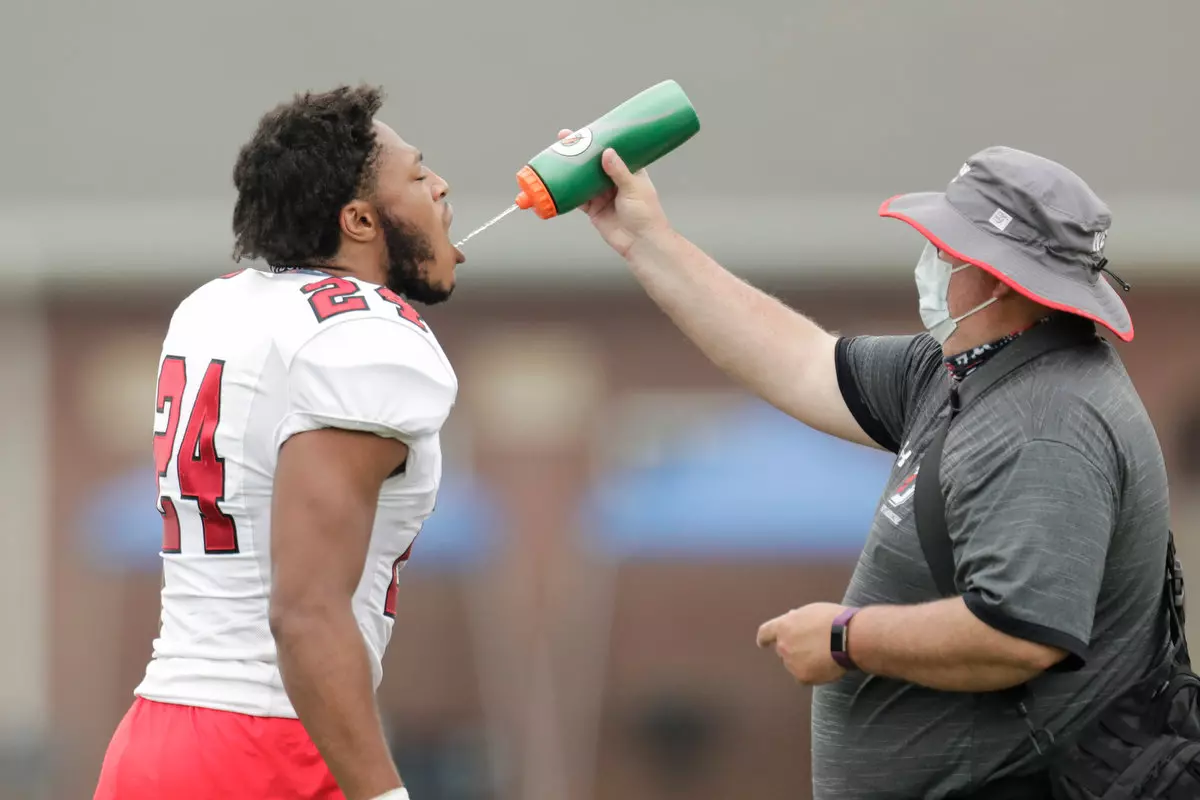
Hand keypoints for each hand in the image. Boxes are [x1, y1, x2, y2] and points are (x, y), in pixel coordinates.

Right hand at [556, 129, 670, 258]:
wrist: (641, 243)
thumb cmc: (646, 215)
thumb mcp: (634, 188)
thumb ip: (619, 171)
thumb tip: (607, 152)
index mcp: (630, 171)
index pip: (613, 150)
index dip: (600, 140)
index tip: (588, 130)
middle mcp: (614, 181)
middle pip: (593, 162)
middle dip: (580, 151)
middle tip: (565, 138)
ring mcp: (602, 194)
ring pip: (583, 178)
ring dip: (571, 168)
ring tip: (557, 155)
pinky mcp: (593, 209)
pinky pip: (577, 198)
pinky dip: (567, 191)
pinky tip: (556, 181)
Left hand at [756, 602, 849, 685]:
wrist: (848, 638)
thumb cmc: (834, 620)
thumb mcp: (811, 611)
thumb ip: (797, 618)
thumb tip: (791, 619)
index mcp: (783, 626)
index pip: (765, 633)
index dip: (764, 639)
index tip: (763, 643)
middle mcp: (783, 645)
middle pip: (782, 650)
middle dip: (793, 649)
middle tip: (812, 646)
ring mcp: (791, 662)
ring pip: (793, 664)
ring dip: (802, 662)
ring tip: (823, 655)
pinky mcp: (802, 676)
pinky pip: (802, 678)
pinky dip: (811, 674)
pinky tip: (823, 667)